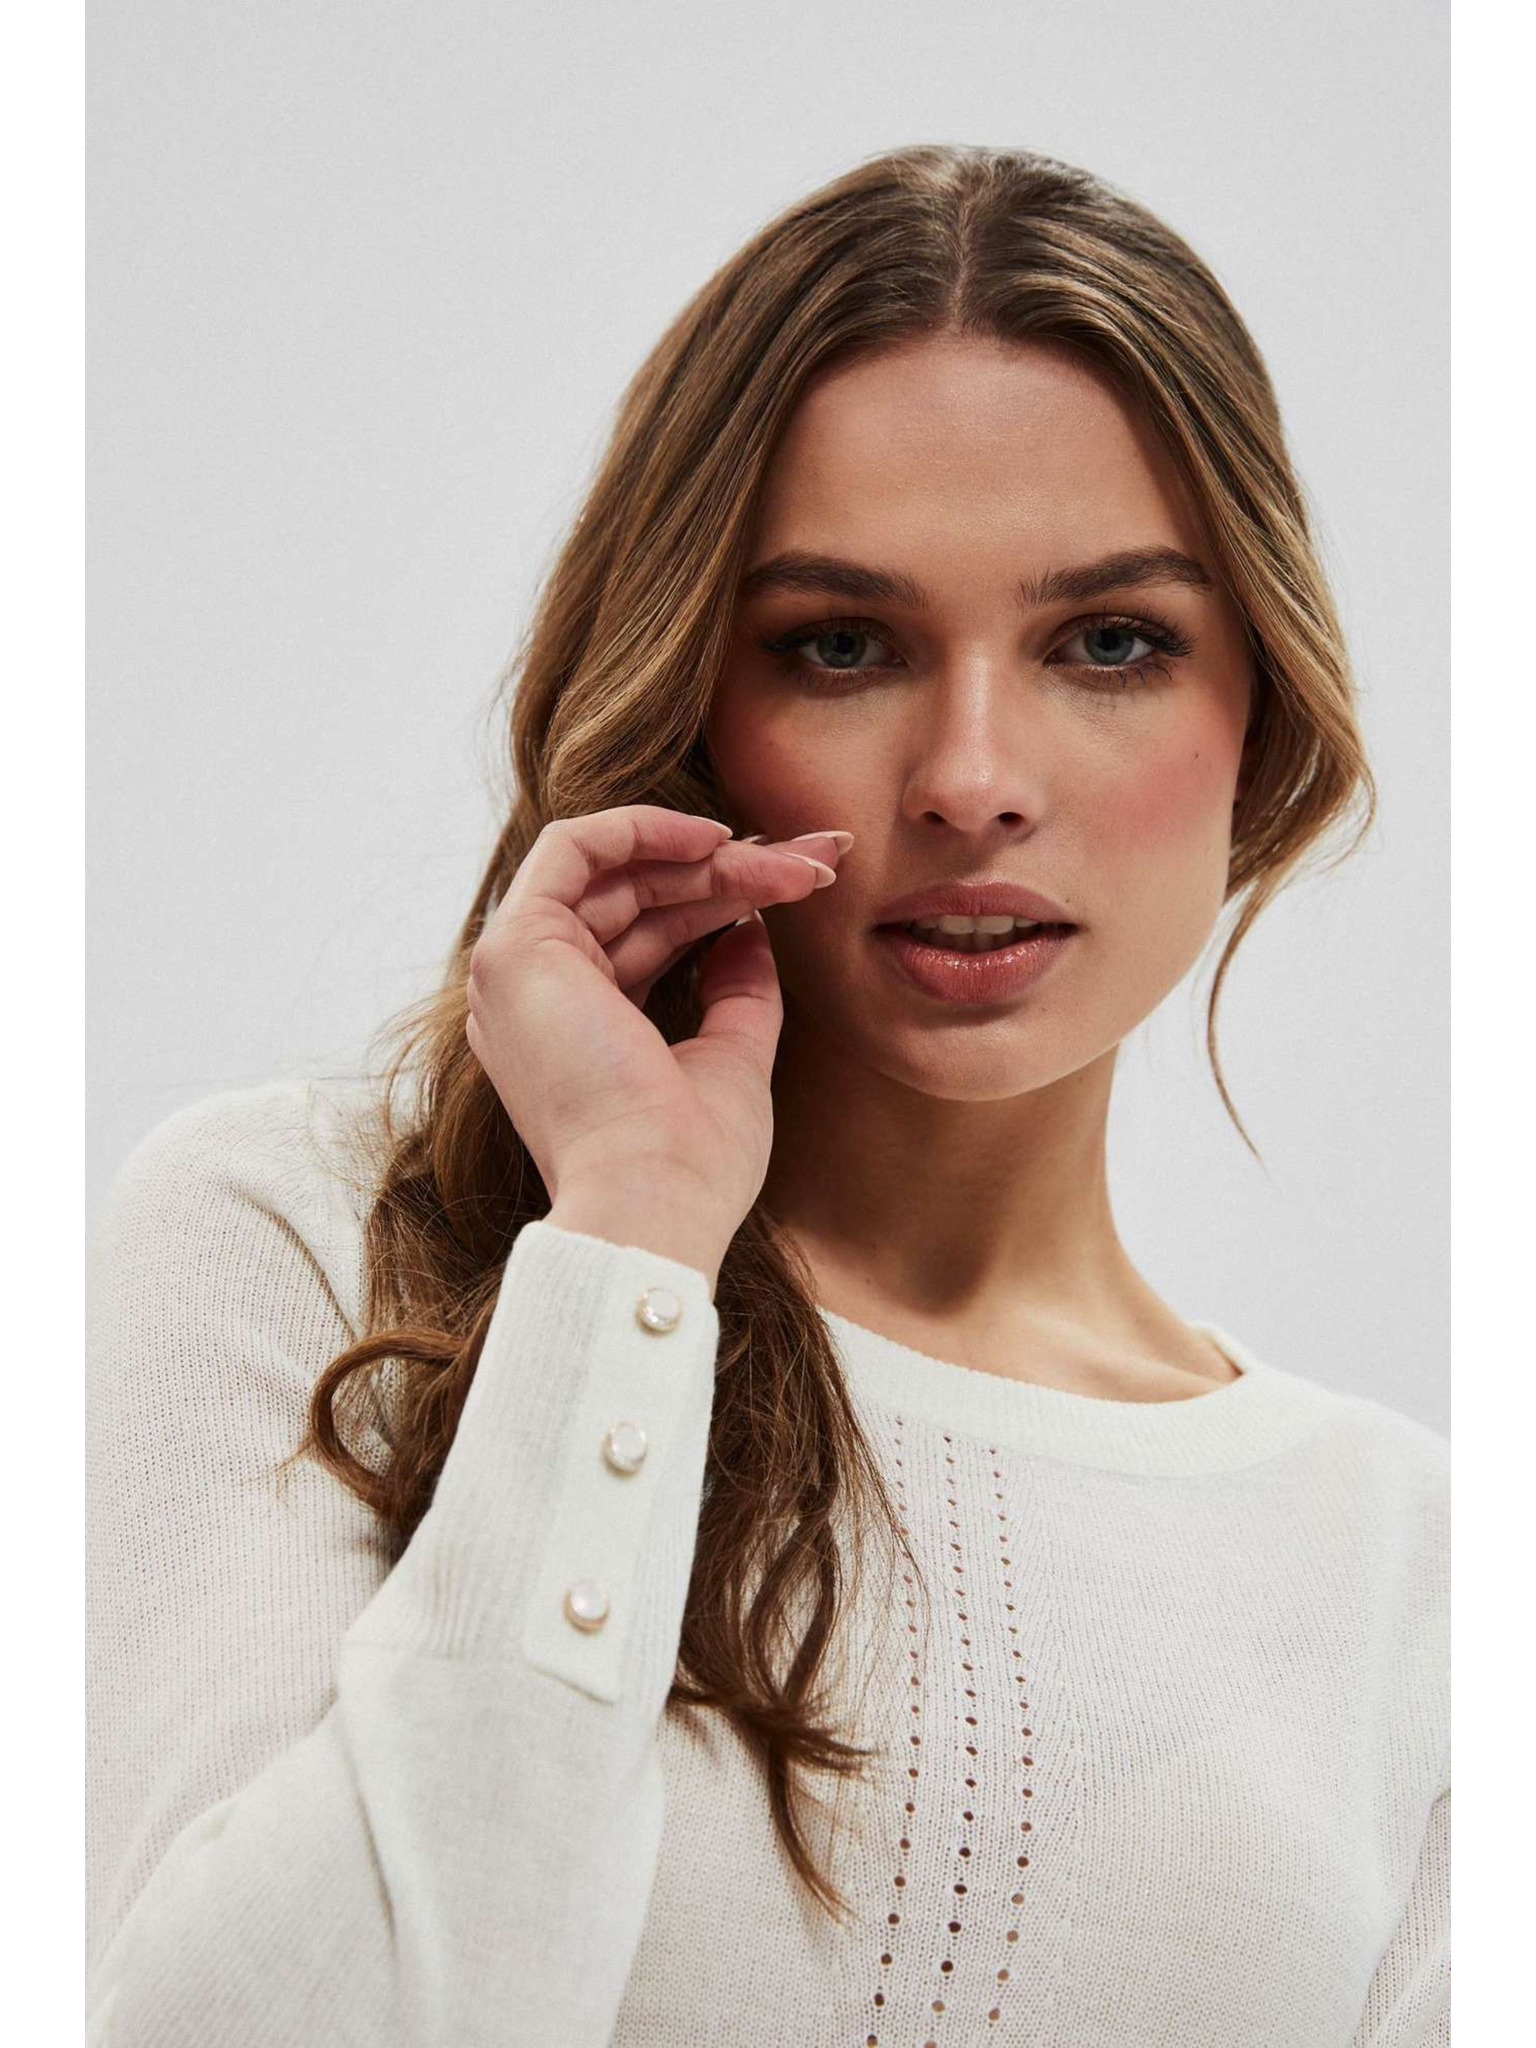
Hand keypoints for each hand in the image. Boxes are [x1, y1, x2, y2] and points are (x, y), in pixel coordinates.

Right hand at [464, 804, 848, 1263]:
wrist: (653, 1202)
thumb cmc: (691, 1161)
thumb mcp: (731, 1059)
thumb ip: (736, 991)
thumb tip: (751, 930)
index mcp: (573, 1030)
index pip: (648, 935)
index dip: (723, 898)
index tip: (801, 884)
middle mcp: (538, 997)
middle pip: (638, 898)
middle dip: (732, 869)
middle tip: (819, 862)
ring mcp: (519, 971)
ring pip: (617, 871)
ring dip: (709, 855)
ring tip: (791, 864)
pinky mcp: (518, 948)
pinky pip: (572, 848)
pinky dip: (642, 828)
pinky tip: (715, 839)